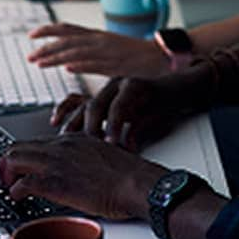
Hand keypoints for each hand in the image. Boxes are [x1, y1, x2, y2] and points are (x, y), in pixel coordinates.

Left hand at [0, 133, 167, 219]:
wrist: (137, 183)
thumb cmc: (128, 174)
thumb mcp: (103, 154)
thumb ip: (86, 156)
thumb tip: (79, 169)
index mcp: (73, 139)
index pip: (37, 142)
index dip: (26, 156)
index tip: (23, 167)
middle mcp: (61, 146)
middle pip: (19, 146)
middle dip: (8, 162)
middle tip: (8, 177)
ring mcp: (57, 163)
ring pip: (14, 158)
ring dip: (7, 174)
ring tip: (9, 186)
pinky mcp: (57, 183)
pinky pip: (23, 184)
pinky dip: (15, 191)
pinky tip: (18, 198)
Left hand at [27, 23, 168, 77]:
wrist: (162, 54)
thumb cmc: (136, 54)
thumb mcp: (110, 49)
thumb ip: (91, 53)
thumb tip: (69, 63)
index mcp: (97, 35)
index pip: (68, 29)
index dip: (48, 30)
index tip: (31, 35)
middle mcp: (99, 40)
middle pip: (67, 41)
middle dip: (46, 48)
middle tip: (29, 55)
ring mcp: (108, 51)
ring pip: (77, 52)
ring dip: (56, 57)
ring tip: (40, 63)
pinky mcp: (117, 64)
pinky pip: (96, 64)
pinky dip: (80, 65)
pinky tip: (68, 68)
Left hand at [51, 68, 211, 152]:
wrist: (183, 90)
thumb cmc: (155, 107)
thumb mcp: (131, 120)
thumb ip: (115, 131)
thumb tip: (98, 152)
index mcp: (106, 94)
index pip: (78, 102)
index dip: (65, 115)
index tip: (56, 129)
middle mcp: (112, 87)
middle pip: (90, 105)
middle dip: (82, 127)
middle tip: (77, 147)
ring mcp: (128, 85)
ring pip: (108, 105)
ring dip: (104, 128)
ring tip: (101, 145)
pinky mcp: (144, 87)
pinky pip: (131, 108)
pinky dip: (127, 126)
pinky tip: (126, 142)